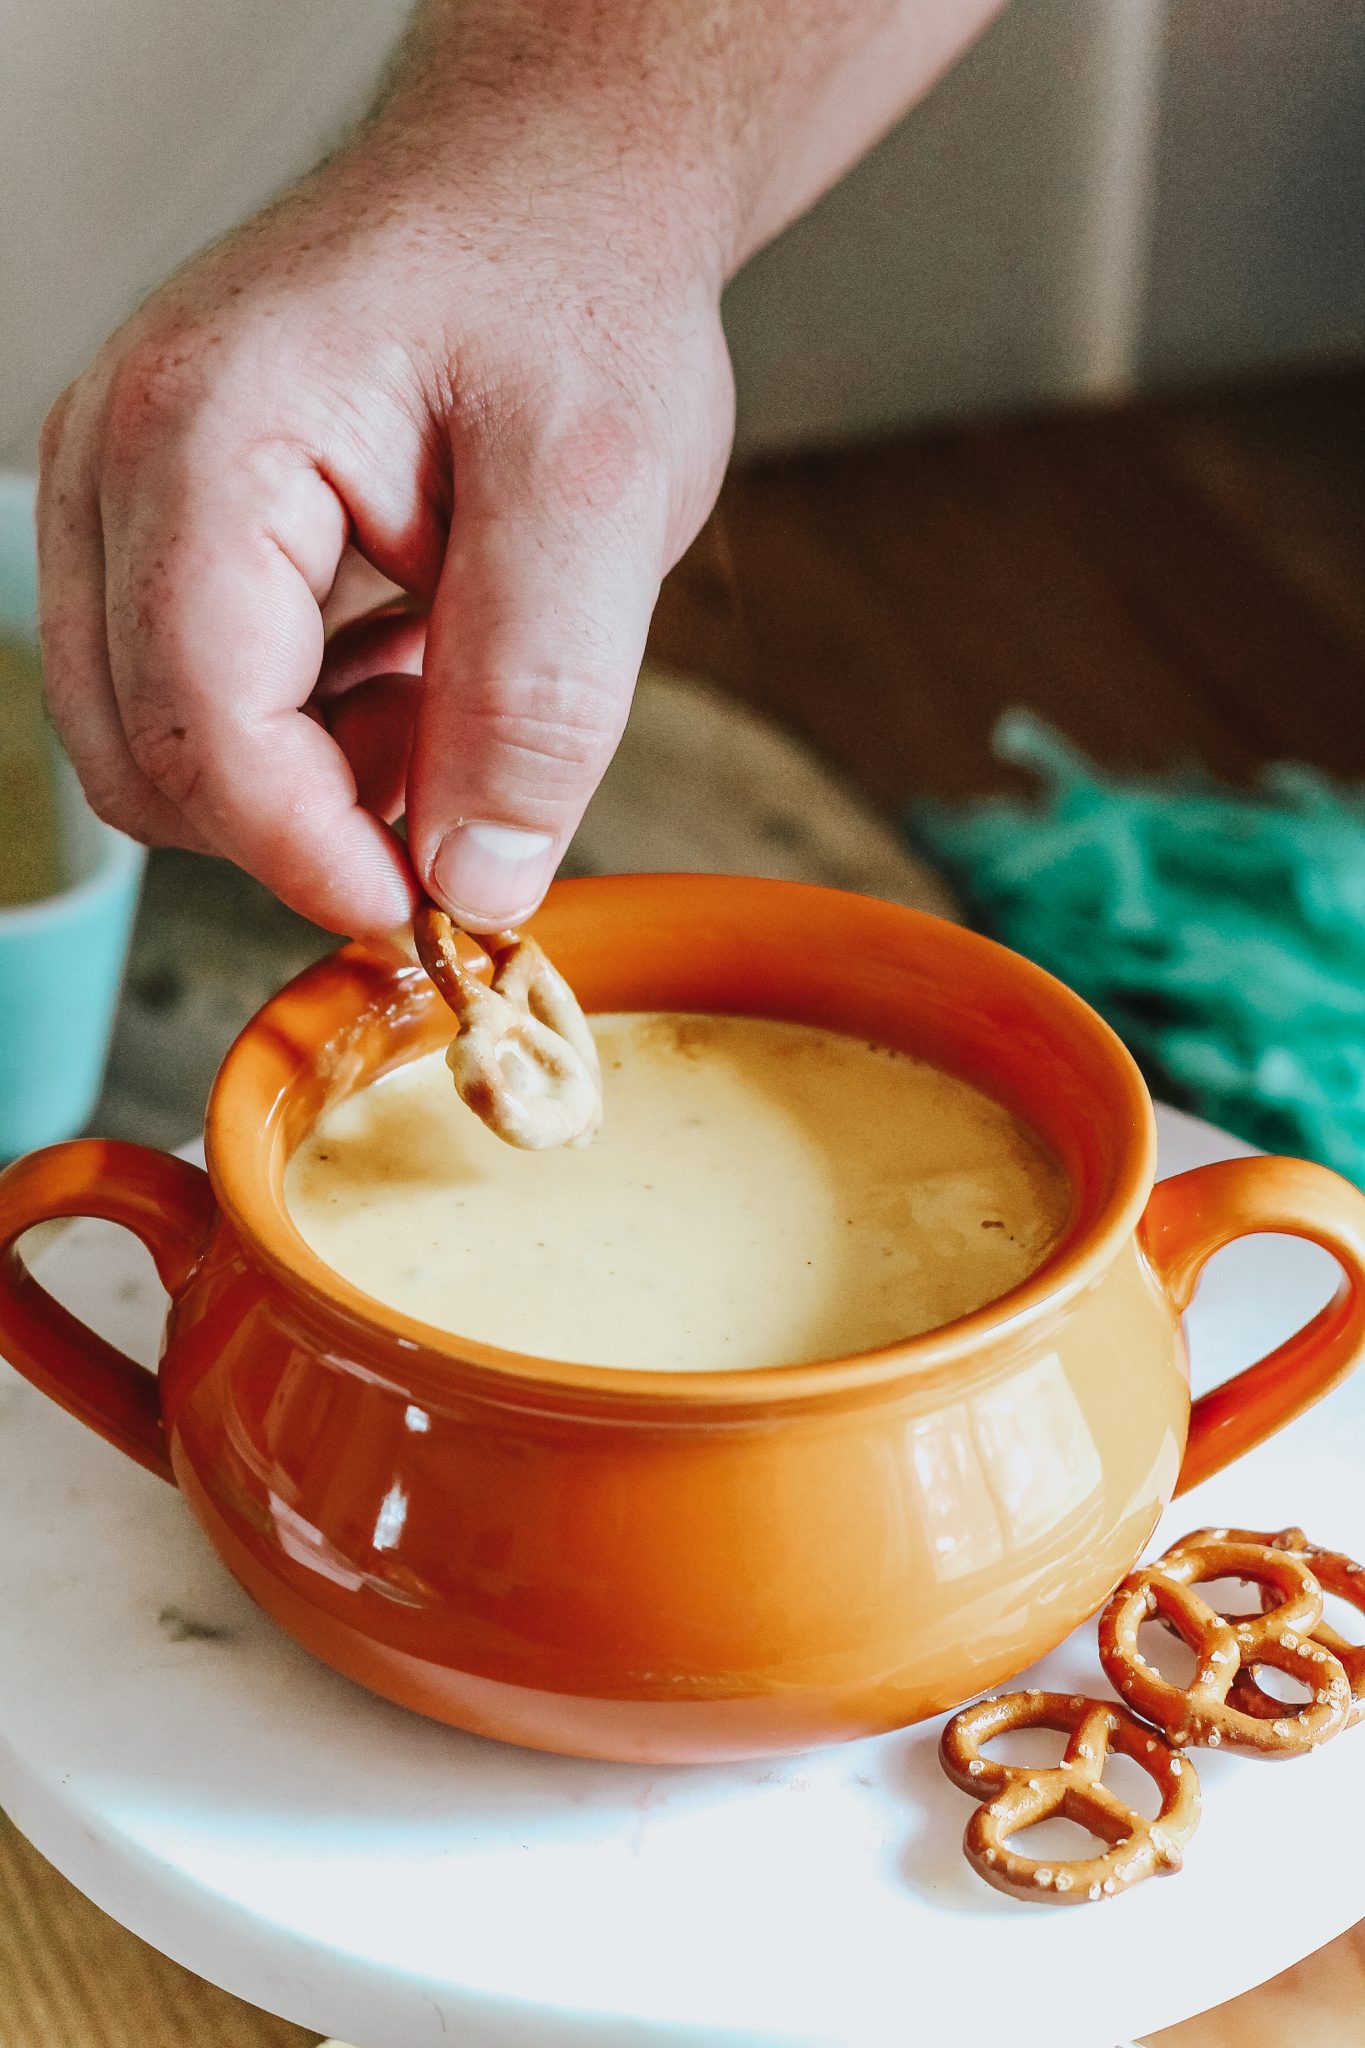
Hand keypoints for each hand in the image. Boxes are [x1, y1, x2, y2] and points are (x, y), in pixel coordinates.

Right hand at [37, 133, 733, 933]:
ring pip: (159, 743)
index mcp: (203, 443)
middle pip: (150, 758)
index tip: (439, 908)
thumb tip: (475, 884)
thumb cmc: (570, 294)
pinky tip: (410, 673)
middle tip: (466, 778)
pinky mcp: (158, 527)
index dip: (316, 854)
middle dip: (309, 822)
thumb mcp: (601, 494)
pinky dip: (300, 734)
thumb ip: (535, 699)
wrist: (548, 192)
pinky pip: (186, 694)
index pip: (201, 731)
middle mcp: (116, 464)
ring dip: (306, 780)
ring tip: (449, 701)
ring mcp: (119, 495)